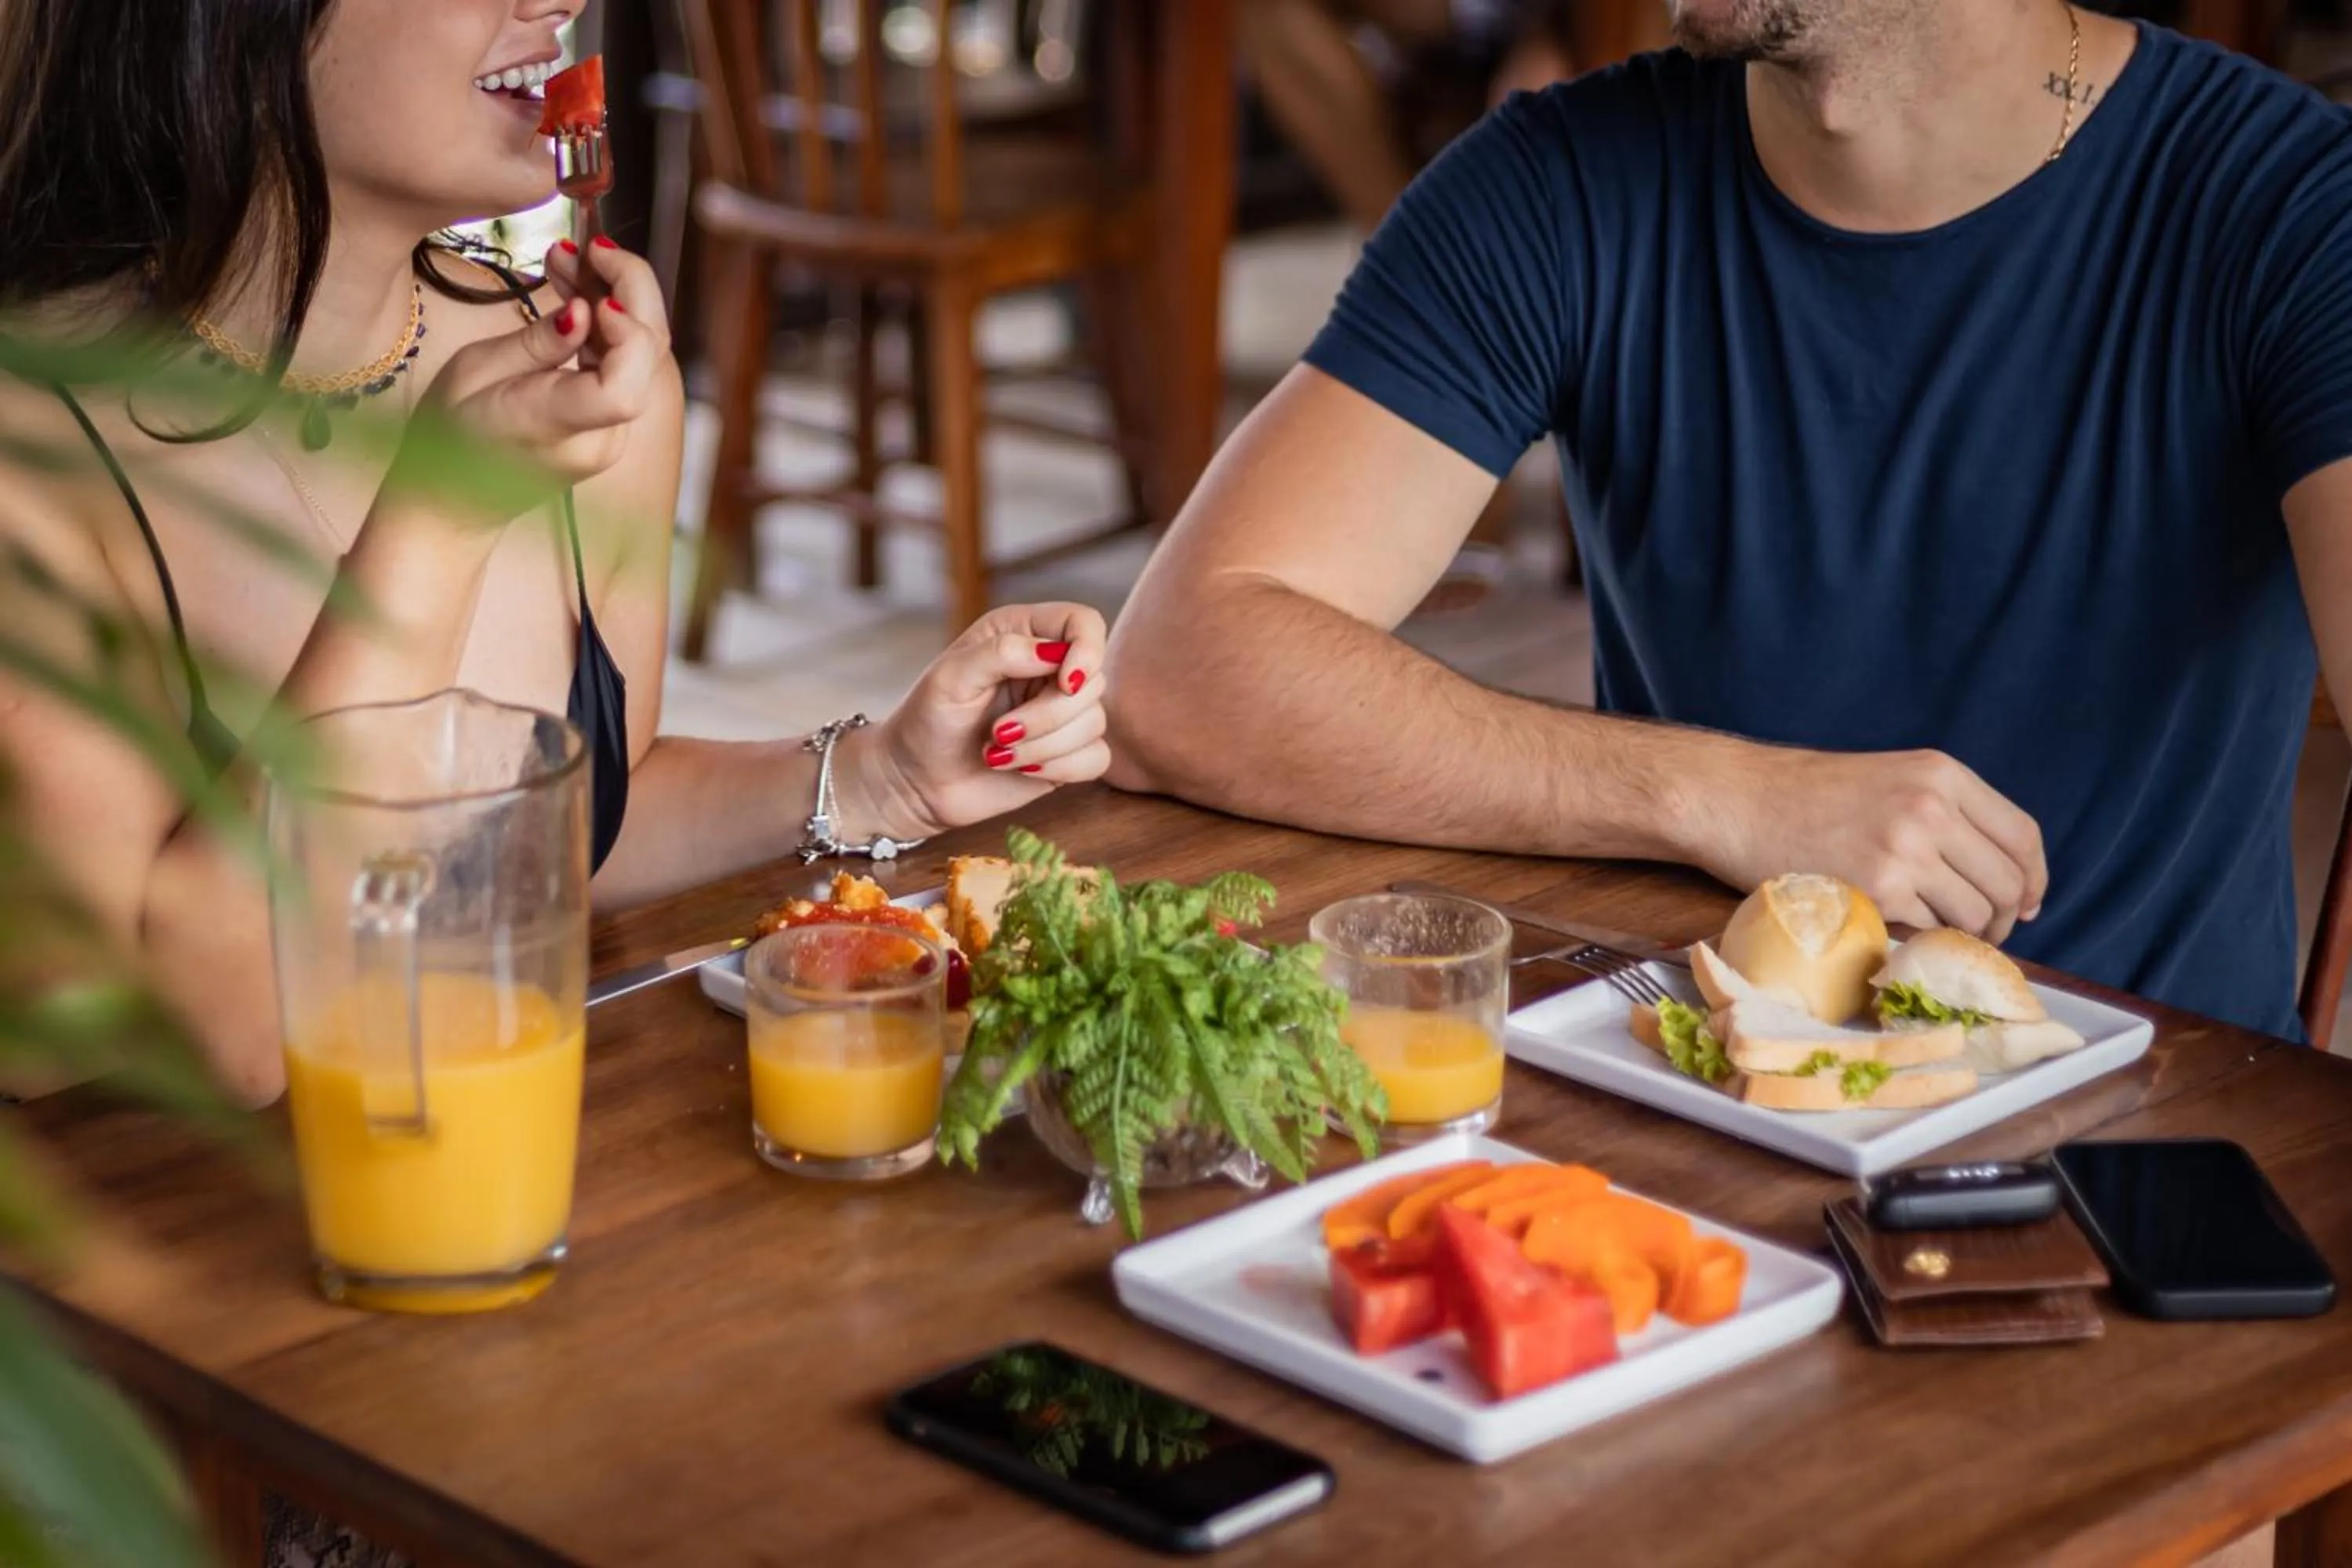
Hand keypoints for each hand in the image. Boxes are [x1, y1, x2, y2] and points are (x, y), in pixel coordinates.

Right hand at [384, 240, 667, 524]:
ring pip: (641, 355)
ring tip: (569, 259)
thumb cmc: (451, 433)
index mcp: (557, 426)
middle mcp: (599, 438)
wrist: (455, 497)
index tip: (593, 295)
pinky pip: (624, 365)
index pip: (626, 386)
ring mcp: (612, 435)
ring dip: (616, 298)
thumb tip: (586, 310)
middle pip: (649, 358)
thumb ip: (538, 342)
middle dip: (629, 289)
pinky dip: (608, 323)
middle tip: (591, 247)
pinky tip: (577, 290)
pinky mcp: (610, 424)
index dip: (627, 332)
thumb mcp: (474, 372)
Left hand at [846, 604, 1110, 841]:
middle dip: (1048, 715)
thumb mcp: (951, 677)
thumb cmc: (926, 721)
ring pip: (1094, 723)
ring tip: (998, 753)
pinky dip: (1060, 769)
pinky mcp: (1068, 754)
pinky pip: (1096, 758)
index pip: (1084, 624)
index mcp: (1023, 634)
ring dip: (1044, 746)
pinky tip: (1021, 770)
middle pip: (1093, 680)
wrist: (915, 781)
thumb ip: (1002, 653)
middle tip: (999, 732)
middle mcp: (1049, 669)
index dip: (1087, 650)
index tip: (1064, 682)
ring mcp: (1062, 713)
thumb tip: (1055, 655)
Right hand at [1690, 744, 2048, 943]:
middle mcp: (1932, 808)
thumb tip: (1995, 876)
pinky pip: (1927, 928)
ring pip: (1975, 913)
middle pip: (2007, 881)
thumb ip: (1941, 812)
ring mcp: (1906, 849)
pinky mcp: (1877, 889)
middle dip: (2004, 917)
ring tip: (1933, 930)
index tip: (2027, 903)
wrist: (1735, 799)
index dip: (2033, 877)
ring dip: (1963, 932)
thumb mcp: (1888, 779)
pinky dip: (1919, 935)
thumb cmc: (1802, 795)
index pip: (2022, 834)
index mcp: (1941, 774)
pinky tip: (1896, 925)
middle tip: (1983, 931)